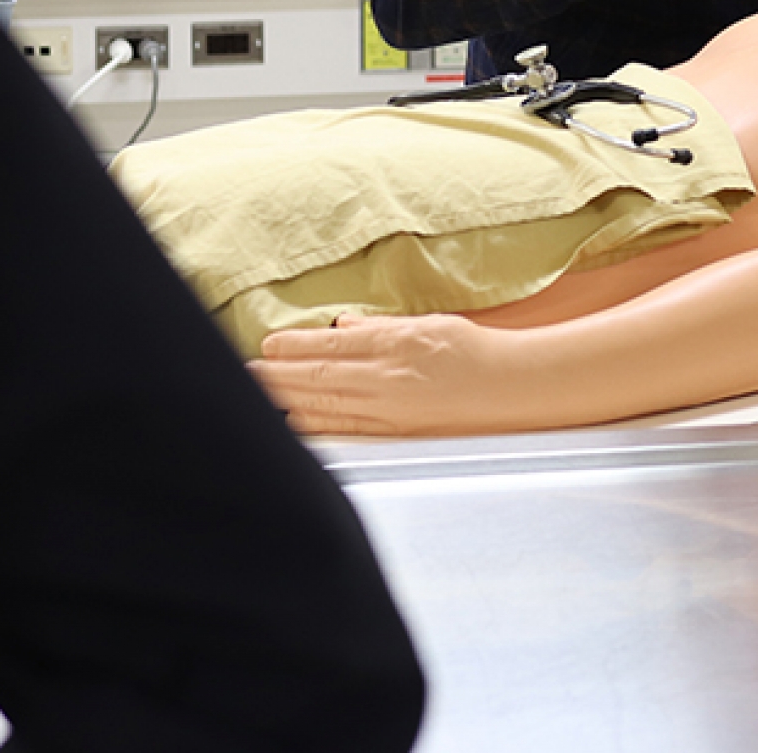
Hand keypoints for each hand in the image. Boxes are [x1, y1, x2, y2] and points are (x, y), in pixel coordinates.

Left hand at [253, 313, 528, 436]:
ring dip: (288, 400)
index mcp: (396, 342)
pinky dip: (317, 424)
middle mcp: (389, 376)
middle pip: (320, 376)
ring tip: (258, 394)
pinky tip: (295, 421)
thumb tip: (343, 326)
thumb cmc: (475, 351)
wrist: (512, 388)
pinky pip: (348, 429)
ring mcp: (392, 408)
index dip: (295, 345)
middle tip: (245, 371)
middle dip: (277, 375)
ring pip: (326, 404)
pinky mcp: (398, 432)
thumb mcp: (428, 325)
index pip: (333, 343)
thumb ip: (382, 327)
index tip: (269, 344)